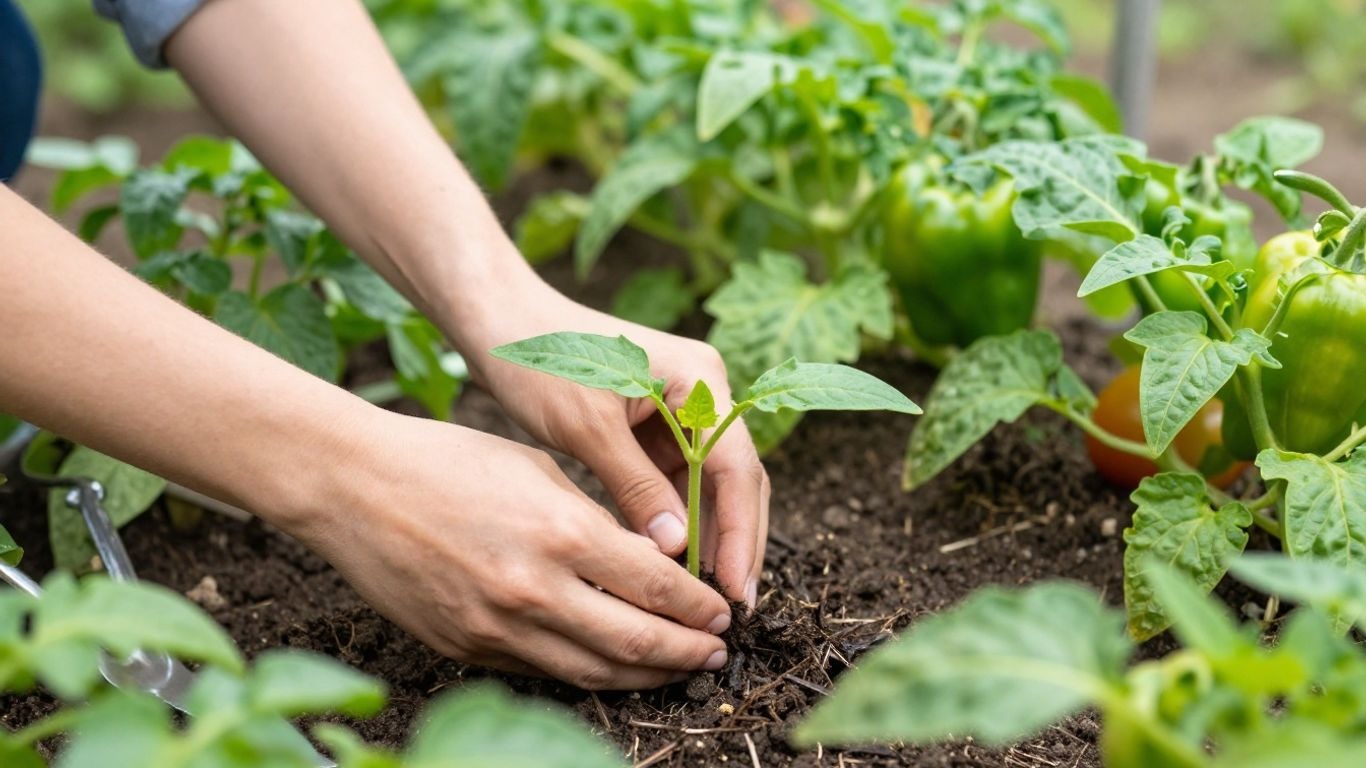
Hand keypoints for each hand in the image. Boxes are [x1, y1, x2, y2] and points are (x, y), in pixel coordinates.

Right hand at [294, 411, 731, 689]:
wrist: (353, 486)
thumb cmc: (448, 460)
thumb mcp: (538, 470)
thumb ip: (596, 520)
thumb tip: (650, 560)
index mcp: (561, 530)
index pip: (657, 584)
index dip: (700, 604)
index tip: (721, 608)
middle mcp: (534, 588)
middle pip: (637, 642)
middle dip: (689, 651)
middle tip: (717, 650)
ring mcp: (497, 627)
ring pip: (594, 672)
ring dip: (647, 675)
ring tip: (678, 668)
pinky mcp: (466, 649)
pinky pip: (543, 671)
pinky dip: (586, 672)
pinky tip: (610, 665)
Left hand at [455, 281, 770, 605]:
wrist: (499, 323)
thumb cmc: (539, 363)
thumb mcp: (587, 429)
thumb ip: (635, 487)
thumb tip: (677, 553)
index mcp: (699, 379)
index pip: (736, 466)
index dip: (741, 531)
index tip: (734, 588)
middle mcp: (703, 391)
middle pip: (738, 478)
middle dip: (738, 541)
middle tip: (735, 607)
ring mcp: (683, 410)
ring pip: (712, 487)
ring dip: (712, 538)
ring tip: (706, 599)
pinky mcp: (658, 428)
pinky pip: (681, 483)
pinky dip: (680, 523)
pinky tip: (674, 567)